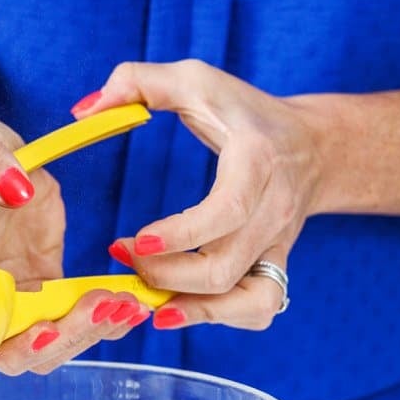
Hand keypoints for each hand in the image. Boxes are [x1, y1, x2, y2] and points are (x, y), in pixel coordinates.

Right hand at [0, 115, 152, 374]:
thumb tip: (17, 186)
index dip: (10, 345)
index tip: (47, 330)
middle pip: (22, 354)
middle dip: (66, 337)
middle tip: (104, 305)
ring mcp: (18, 301)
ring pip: (55, 344)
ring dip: (92, 332)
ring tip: (128, 305)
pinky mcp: (48, 288)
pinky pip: (76, 317)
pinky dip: (106, 317)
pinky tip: (134, 304)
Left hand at [71, 60, 323, 330]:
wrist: (314, 147)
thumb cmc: (246, 113)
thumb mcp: (197, 80)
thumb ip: (137, 82)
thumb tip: (85, 110)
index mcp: (257, 163)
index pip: (226, 212)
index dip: (179, 236)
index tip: (133, 240)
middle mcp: (273, 212)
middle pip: (224, 269)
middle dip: (165, 276)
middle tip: (124, 258)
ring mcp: (278, 247)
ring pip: (249, 302)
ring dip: (194, 311)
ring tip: (151, 302)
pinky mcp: (275, 268)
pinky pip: (259, 310)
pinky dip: (220, 318)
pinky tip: (179, 309)